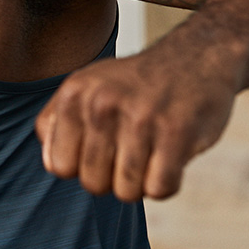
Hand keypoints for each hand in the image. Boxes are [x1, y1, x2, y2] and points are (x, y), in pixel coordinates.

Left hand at [34, 48, 236, 200]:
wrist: (196, 57)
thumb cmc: (135, 83)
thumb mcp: (87, 86)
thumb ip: (57, 122)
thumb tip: (52, 164)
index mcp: (74, 94)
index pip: (59, 166)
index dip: (82, 168)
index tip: (101, 150)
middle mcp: (102, 103)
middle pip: (93, 184)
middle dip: (112, 179)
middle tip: (130, 152)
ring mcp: (140, 118)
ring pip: (126, 192)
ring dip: (141, 183)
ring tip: (150, 154)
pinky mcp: (177, 133)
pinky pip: (160, 189)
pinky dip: (166, 184)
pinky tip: (170, 159)